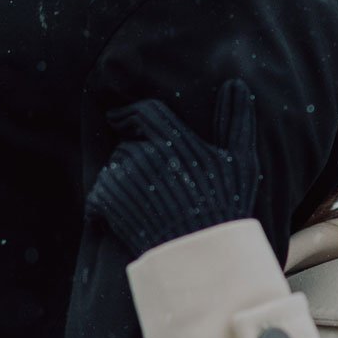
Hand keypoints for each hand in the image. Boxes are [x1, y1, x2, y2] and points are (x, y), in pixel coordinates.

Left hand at [86, 83, 259, 259]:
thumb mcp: (240, 162)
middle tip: (152, 185)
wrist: (201, 254)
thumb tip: (237, 83)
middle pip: (129, 144)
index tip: (119, 118)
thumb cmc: (224, 208)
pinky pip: (97, 196)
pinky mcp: (108, 203)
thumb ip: (236, 120)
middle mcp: (147, 154)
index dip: (130, 114)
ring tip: (146, 206)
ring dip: (122, 182)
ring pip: (114, 169)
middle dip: (135, 158)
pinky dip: (103, 207)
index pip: (145, 113)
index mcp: (175, 140)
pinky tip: (123, 219)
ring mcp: (126, 179)